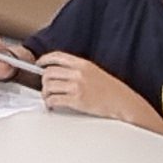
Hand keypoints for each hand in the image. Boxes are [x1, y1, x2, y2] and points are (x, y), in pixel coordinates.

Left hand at [40, 54, 158, 127]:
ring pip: (48, 86)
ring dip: (45, 94)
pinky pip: (54, 100)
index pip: (57, 56)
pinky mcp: (76, 100)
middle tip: (45, 87)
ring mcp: (77, 87)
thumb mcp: (95, 72)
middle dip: (43, 81)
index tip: (39, 64)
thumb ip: (78, 70)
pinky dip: (49, 103)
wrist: (122, 102)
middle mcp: (78, 73)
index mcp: (83, 64)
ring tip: (49, 98)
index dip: (44, 59)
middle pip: (49, 72)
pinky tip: (52, 106)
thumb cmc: (111, 90)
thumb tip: (60, 72)